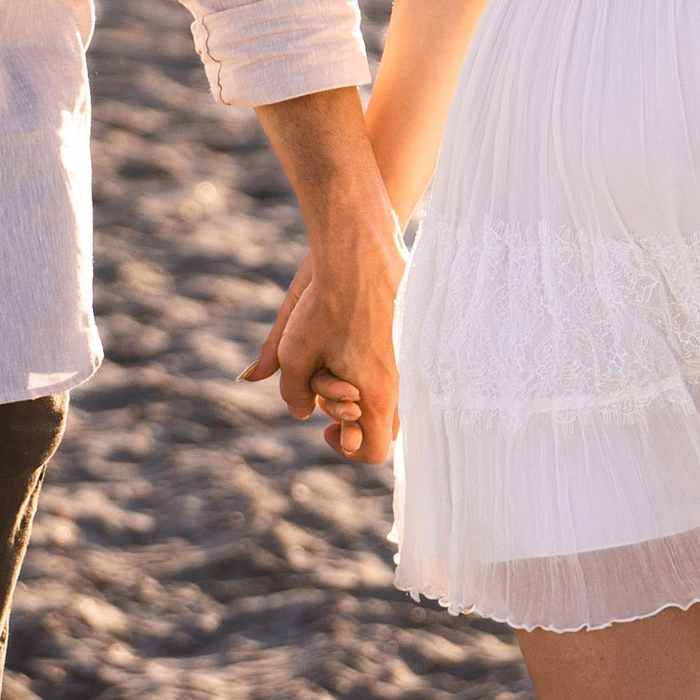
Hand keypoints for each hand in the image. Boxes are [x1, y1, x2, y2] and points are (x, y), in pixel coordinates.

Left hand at [242, 222, 403, 462]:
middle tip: (323, 392)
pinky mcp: (408, 334)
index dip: (347, 449)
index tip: (324, 425)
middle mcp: (402, 381)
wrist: (360, 246)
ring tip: (330, 359)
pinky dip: (368, 364)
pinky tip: (345, 338)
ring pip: (387, 393)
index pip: (374, 452)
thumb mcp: (293, 351)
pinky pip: (393, 366)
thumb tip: (298, 411)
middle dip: (350, 418)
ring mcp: (408, 358)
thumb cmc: (326, 301)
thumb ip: (291, 391)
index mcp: (378, 395)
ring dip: (356, 388)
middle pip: (385, 426)